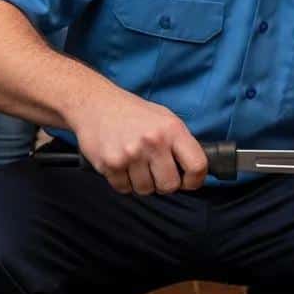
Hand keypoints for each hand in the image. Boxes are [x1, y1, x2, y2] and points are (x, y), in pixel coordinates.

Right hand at [71, 86, 208, 194]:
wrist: (95, 104)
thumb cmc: (133, 113)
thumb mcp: (165, 118)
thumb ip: (180, 143)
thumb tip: (194, 171)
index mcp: (172, 129)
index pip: (197, 166)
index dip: (195, 180)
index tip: (188, 181)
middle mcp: (153, 141)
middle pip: (170, 185)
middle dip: (164, 184)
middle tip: (156, 172)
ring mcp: (130, 154)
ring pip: (145, 190)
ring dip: (142, 183)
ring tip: (135, 164)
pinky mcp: (110, 164)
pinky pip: (124, 189)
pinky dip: (123, 182)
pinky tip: (121, 165)